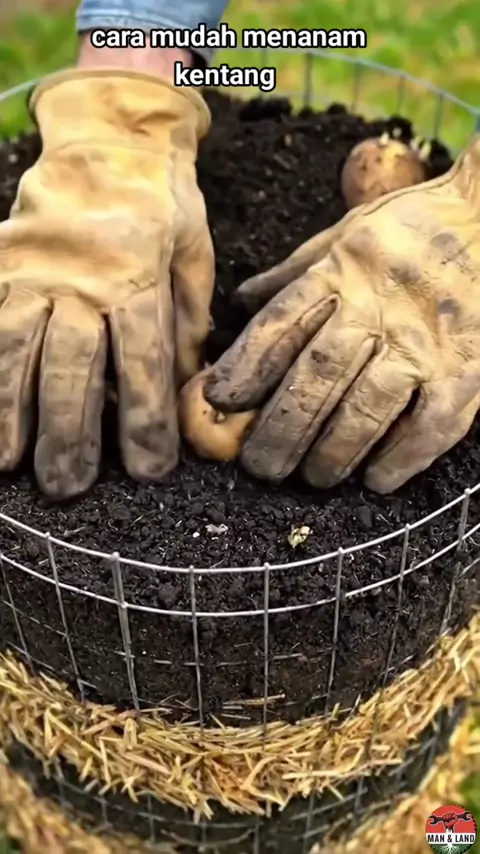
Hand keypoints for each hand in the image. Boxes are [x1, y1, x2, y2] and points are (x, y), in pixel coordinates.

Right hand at [0, 69, 213, 497]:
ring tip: (8, 464)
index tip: (146, 470)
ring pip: (16, 349)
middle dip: (68, 433)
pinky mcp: (2, 262)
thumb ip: (188, 324)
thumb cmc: (162, 204)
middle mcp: (82, 278)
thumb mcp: (195, 256)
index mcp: (140, 278)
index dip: (144, 422)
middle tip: (67, 486)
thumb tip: (187, 389)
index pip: (142, 364)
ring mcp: (34, 270)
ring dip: (10, 411)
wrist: (110, 136)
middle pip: (72, 367)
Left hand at [204, 142, 479, 492]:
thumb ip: (296, 273)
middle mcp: (381, 307)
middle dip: (282, 428)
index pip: (280, 325)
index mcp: (343, 271)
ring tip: (314, 476)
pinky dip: (403, 458)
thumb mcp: (347, 234)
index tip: (220, 401)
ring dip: (334, 451)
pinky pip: (431, 425)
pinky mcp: (468, 370)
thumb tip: (243, 303)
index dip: (245, 368)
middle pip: (318, 376)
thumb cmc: (416, 229)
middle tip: (261, 466)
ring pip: (368, 408)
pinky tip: (377, 479)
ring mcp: (426, 342)